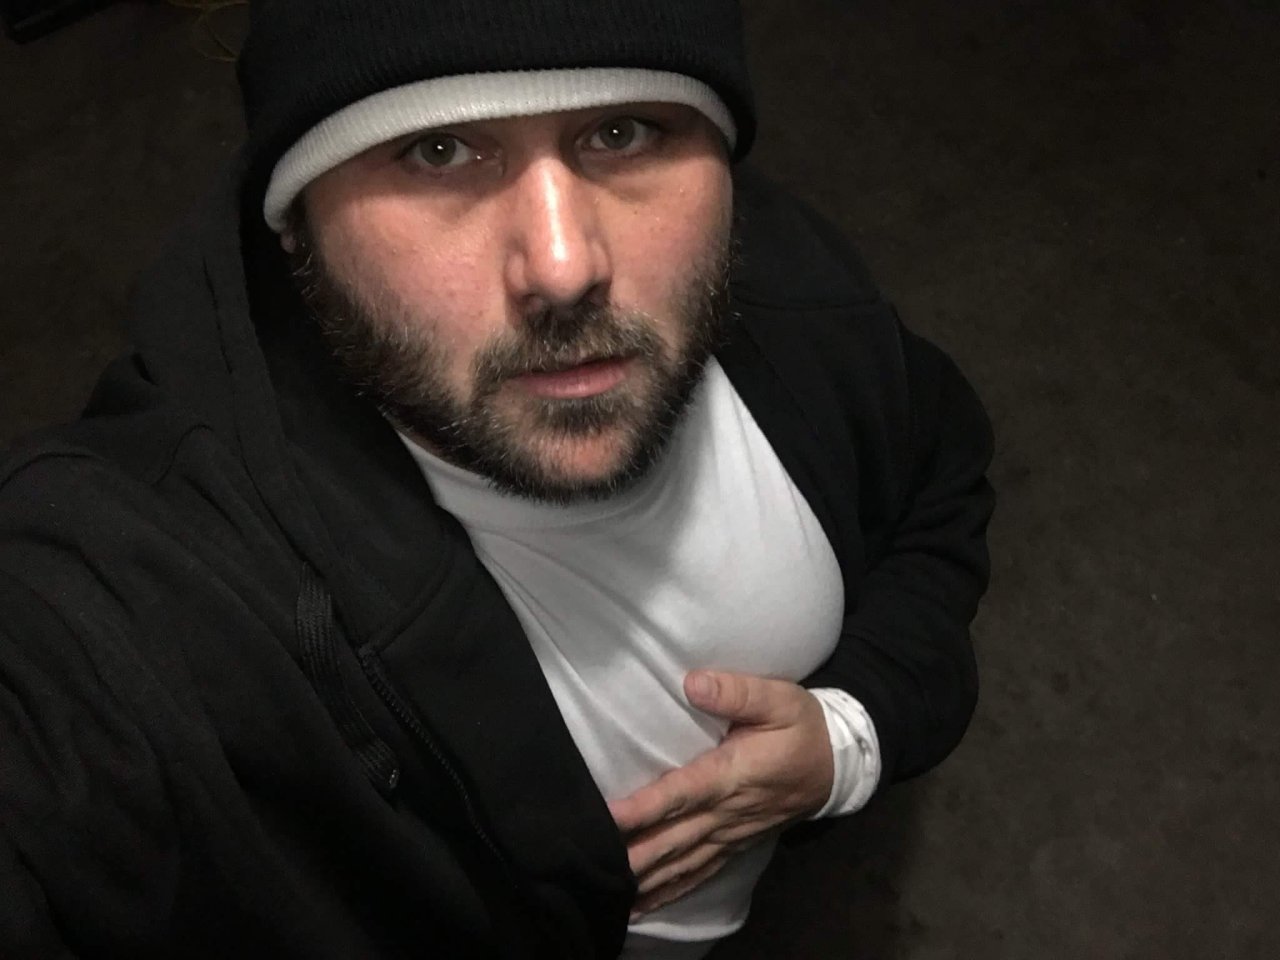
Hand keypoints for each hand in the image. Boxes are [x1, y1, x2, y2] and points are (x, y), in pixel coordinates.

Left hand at [608, 670, 833, 917]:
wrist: (839, 764)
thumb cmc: (803, 726)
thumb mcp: (779, 698)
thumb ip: (736, 691)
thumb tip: (693, 684)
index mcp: (733, 774)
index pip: (681, 793)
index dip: (645, 807)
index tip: (610, 817)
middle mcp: (728, 811)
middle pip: (674, 837)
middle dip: (636, 854)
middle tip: (596, 865)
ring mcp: (732, 833)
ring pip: (684, 862)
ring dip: (649, 879)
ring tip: (613, 894)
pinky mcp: (736, 844)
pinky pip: (701, 872)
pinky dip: (672, 889)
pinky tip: (647, 903)